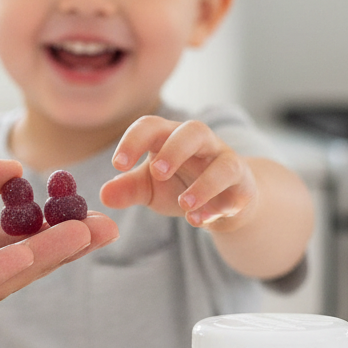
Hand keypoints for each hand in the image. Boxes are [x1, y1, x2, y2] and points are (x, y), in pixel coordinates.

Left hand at [100, 115, 256, 228]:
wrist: (223, 203)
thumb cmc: (181, 186)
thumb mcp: (150, 188)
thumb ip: (128, 189)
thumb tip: (103, 195)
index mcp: (171, 138)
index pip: (152, 126)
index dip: (134, 140)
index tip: (117, 164)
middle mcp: (202, 145)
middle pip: (194, 130)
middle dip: (175, 149)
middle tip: (157, 172)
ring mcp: (227, 164)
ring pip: (224, 164)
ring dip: (205, 184)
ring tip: (184, 205)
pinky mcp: (244, 188)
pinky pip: (237, 193)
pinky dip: (219, 207)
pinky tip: (199, 221)